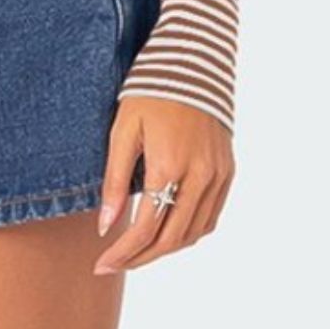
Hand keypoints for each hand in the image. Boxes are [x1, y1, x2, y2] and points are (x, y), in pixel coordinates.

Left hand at [92, 96, 234, 272]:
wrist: (193, 63)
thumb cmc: (150, 92)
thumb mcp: (123, 130)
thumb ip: (116, 180)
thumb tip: (107, 226)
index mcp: (169, 166)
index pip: (146, 229)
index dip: (123, 253)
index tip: (101, 264)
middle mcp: (200, 177)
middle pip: (172, 239)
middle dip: (141, 258)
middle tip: (115, 265)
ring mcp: (218, 175)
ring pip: (194, 233)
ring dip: (165, 249)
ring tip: (138, 252)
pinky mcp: (228, 171)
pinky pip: (211, 217)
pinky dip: (189, 232)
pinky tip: (168, 232)